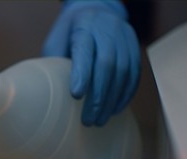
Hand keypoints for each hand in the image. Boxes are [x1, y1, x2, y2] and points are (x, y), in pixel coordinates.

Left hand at [43, 0, 139, 125]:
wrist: (96, 10)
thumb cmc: (69, 33)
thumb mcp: (57, 42)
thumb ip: (56, 63)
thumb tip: (52, 95)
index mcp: (84, 25)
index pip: (84, 50)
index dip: (82, 74)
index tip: (76, 96)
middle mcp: (107, 29)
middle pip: (107, 64)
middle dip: (98, 95)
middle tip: (88, 120)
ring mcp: (124, 37)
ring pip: (124, 71)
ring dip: (112, 100)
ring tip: (100, 120)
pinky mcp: (135, 47)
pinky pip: (134, 73)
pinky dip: (125, 94)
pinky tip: (114, 109)